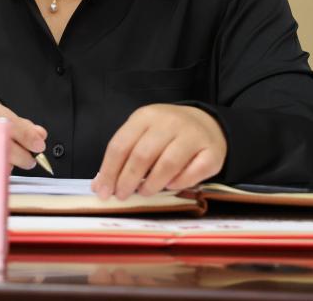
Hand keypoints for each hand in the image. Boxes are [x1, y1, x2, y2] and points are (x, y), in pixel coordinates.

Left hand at [91, 104, 225, 199]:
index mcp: (146, 116)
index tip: (102, 191)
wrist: (206, 123)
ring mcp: (193, 136)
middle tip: (122, 195)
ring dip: (151, 184)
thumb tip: (100, 186)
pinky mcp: (212, 152)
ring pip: (167, 165)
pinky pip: (193, 173)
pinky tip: (170, 186)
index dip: (109, 171)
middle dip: (127, 180)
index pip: (121, 144)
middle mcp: (170, 122)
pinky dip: (179, 183)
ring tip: (144, 193)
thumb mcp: (142, 135)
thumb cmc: (167, 134)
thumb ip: (122, 156)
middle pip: (142, 155)